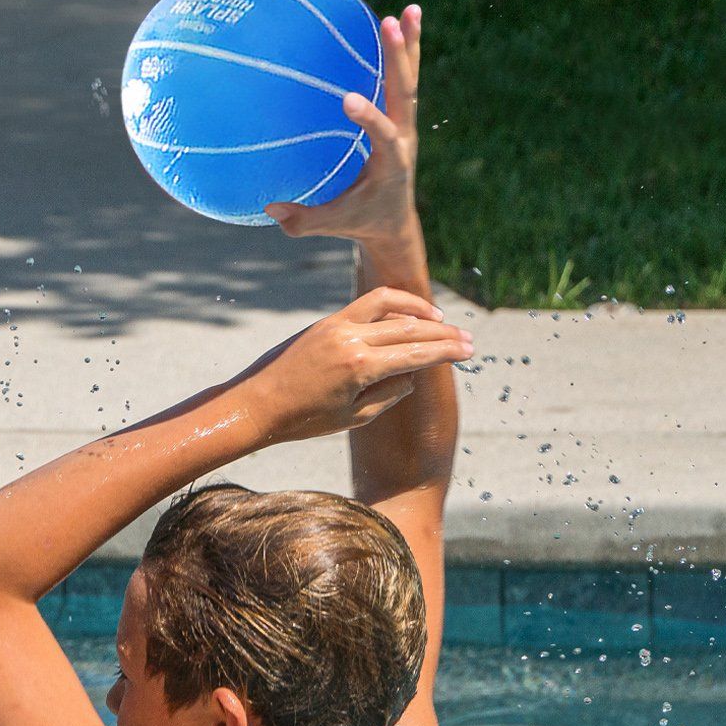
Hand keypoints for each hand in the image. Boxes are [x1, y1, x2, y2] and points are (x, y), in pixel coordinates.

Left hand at [239, 287, 470, 442]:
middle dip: (442, 333)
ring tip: (442, 319)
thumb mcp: (353, 418)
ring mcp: (337, 326)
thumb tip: (413, 373)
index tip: (470, 351)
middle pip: (410, 328)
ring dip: (420, 310)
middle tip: (467, 338)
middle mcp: (351, 340)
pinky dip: (392, 307)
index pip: (416, 354)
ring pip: (390, 307)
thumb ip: (388, 394)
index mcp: (360, 368)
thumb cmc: (302, 421)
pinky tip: (405, 316)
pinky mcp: (327, 322)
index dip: (446, 352)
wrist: (256, 405)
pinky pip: (367, 305)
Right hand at [264, 5, 422, 252]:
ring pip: (409, 80)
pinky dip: (406, 51)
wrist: (394, 222)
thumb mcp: (332, 224)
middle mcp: (404, 138)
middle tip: (389, 25)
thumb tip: (269, 207)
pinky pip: (405, 80)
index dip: (368, 118)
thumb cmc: (359, 221)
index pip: (382, 136)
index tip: (348, 99)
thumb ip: (302, 221)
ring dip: (409, 45)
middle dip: (397, 59)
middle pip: (403, 93)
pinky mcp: (402, 117)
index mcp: (391, 164)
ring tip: (408, 10)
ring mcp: (406, 124)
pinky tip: (405, 19)